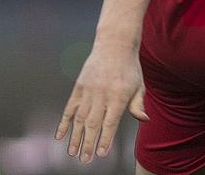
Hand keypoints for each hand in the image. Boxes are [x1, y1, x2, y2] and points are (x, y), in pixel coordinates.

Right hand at [56, 40, 146, 163]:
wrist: (114, 45)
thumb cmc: (129, 68)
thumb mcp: (139, 85)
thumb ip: (138, 104)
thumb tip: (144, 119)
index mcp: (118, 96)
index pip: (110, 123)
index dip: (105, 139)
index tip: (101, 153)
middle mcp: (102, 95)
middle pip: (93, 124)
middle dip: (89, 143)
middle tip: (85, 159)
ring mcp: (88, 91)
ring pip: (79, 118)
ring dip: (75, 137)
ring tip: (72, 152)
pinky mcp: (78, 87)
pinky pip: (69, 108)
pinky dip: (63, 123)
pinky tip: (59, 135)